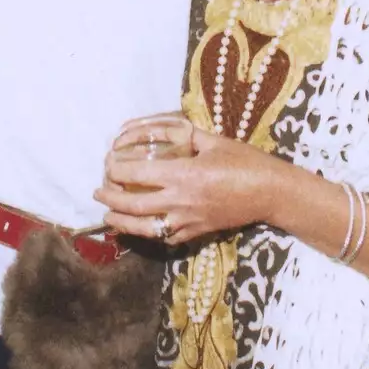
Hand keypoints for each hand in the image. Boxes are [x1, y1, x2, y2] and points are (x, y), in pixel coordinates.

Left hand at [93, 123, 290, 245]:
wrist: (271, 193)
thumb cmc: (245, 162)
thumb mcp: (213, 141)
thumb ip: (184, 136)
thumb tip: (161, 131)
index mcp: (183, 175)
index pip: (136, 175)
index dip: (115, 170)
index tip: (108, 163)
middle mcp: (180, 201)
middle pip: (133, 205)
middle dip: (110, 198)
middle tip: (98, 190)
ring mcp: (187, 221)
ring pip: (145, 228)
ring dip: (121, 222)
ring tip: (108, 215)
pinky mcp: (197, 233)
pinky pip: (166, 238)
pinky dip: (149, 233)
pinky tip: (141, 227)